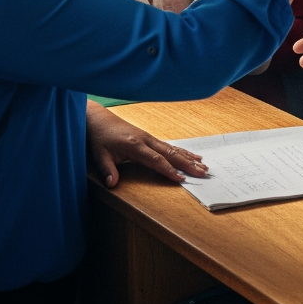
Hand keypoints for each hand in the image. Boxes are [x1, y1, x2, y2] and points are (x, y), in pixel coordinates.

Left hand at [85, 100, 206, 186]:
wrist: (99, 119)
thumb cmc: (100, 137)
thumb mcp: (100, 155)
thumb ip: (107, 170)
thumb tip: (112, 184)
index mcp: (135, 145)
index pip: (156, 160)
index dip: (169, 170)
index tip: (181, 179)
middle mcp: (146, 140)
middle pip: (170, 153)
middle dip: (187, 164)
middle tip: (203, 172)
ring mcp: (149, 138)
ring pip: (173, 149)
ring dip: (189, 157)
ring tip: (204, 165)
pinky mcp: (150, 138)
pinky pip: (169, 146)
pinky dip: (182, 151)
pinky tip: (192, 156)